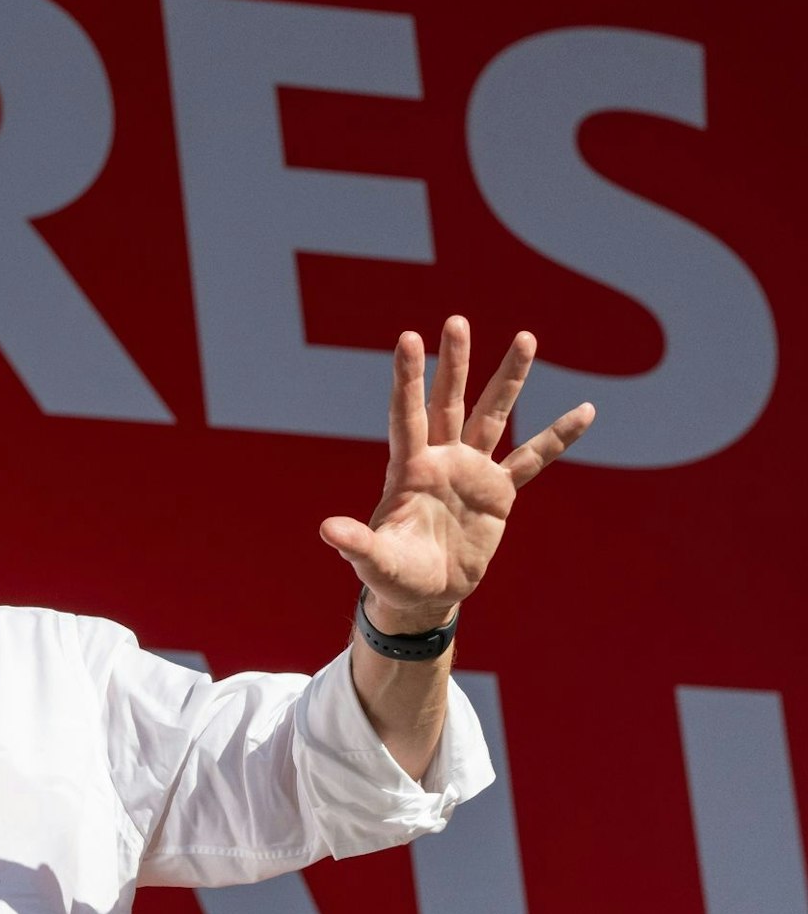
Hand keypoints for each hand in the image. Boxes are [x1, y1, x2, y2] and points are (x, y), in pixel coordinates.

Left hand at [319, 316, 594, 631]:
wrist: (425, 593)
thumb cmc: (392, 574)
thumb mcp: (373, 560)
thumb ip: (356, 544)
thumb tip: (327, 531)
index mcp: (408, 469)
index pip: (406, 414)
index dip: (408, 378)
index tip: (408, 338)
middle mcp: (440, 459)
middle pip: (448, 401)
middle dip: (454, 363)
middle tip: (456, 320)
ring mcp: (471, 471)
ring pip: (493, 416)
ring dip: (509, 379)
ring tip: (525, 338)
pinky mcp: (499, 491)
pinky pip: (533, 459)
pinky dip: (558, 437)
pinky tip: (586, 410)